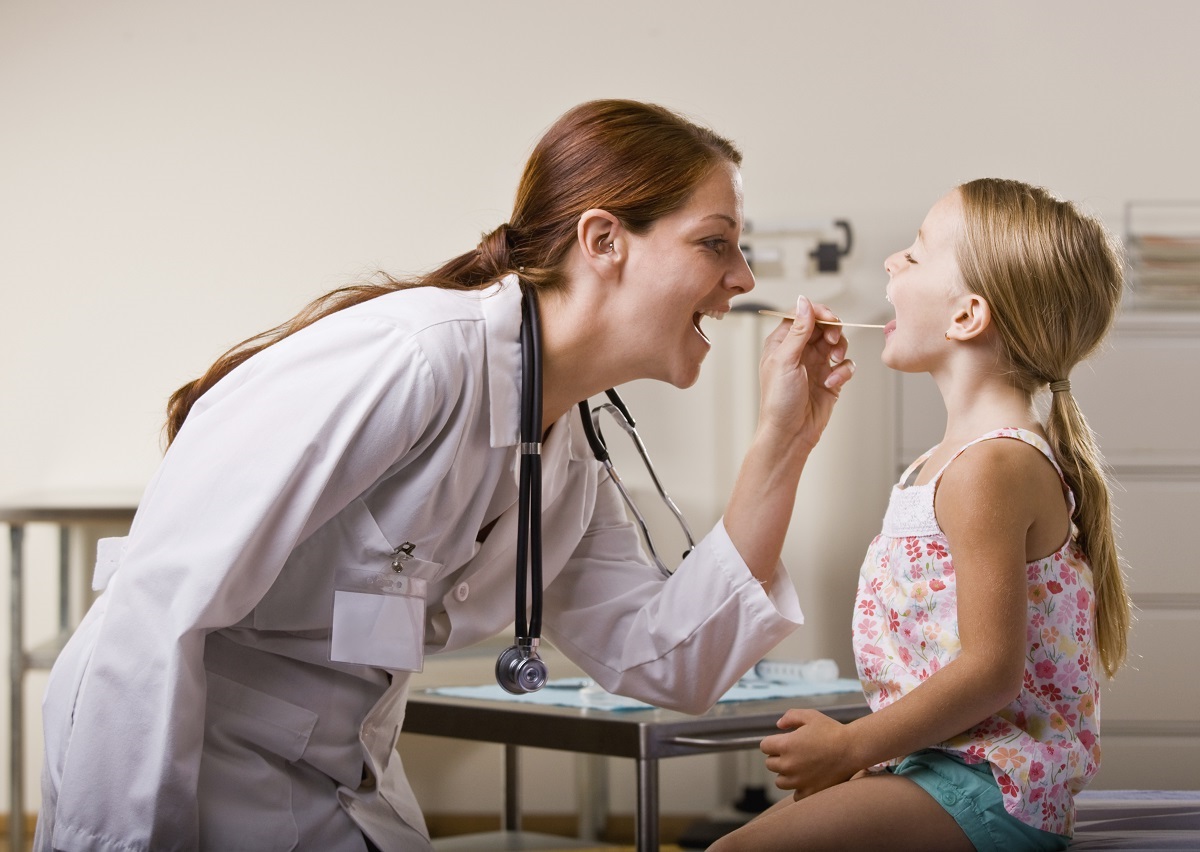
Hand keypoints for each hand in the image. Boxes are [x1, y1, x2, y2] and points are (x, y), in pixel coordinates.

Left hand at [757, 296, 853, 453]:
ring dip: (840, 347)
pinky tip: (833, 381)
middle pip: (822, 326)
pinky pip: (845, 364)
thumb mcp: (785, 360)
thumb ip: (797, 330)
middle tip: (833, 339)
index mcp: (782, 343)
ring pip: (837, 342)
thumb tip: (803, 301)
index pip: (802, 315)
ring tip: (835, 359)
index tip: (829, 318)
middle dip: (832, 329)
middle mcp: (799, 351)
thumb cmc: (779, 400)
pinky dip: (844, 370)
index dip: (817, 313)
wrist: (790, 434)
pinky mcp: (831, 379)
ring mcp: (816, 364)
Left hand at [760, 708, 860, 800]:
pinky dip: (799, 789)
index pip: (764, 747)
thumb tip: (778, 725)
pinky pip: (795, 795)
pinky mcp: (810, 792)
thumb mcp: (810, 716)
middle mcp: (789, 765)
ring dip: (786, 774)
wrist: (853, 749)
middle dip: (778, 757)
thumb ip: (790, 717)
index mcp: (786, 745)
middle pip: (770, 764)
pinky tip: (807, 779)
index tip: (782, 742)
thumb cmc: (832, 730)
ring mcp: (798, 781)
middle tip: (794, 753)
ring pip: (780, 781)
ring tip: (800, 766)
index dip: (772, 742)